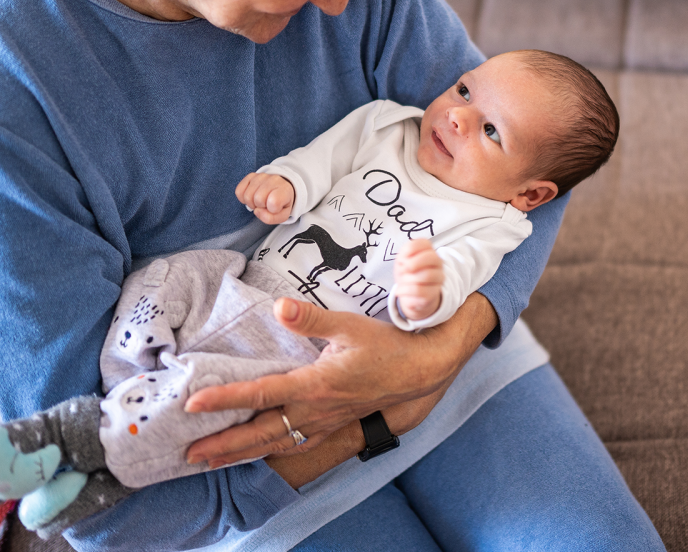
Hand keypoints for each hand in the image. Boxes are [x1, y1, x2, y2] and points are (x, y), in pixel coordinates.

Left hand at [183, 292, 497, 480]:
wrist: (418, 370)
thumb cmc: (384, 345)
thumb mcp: (349, 325)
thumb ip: (310, 319)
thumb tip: (279, 306)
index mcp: (315, 384)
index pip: (260, 394)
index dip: (225, 400)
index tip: (193, 404)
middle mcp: (315, 410)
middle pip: (260, 433)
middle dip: (223, 445)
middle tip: (188, 455)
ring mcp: (325, 422)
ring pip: (276, 444)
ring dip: (241, 454)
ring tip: (211, 462)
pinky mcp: (334, 425)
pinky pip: (296, 445)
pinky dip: (270, 452)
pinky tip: (258, 454)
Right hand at [235, 172, 294, 223]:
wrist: (280, 189)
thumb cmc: (280, 204)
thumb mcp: (282, 215)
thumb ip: (271, 218)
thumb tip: (257, 211)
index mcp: (285, 189)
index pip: (274, 202)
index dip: (271, 210)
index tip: (274, 208)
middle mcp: (273, 179)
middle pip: (258, 199)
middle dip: (260, 206)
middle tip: (265, 205)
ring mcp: (261, 176)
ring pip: (247, 195)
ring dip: (251, 203)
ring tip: (259, 201)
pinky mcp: (250, 176)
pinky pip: (239, 191)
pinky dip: (242, 198)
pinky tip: (251, 197)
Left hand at [393, 239, 443, 320]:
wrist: (410, 294)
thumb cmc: (407, 273)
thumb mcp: (402, 260)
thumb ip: (404, 255)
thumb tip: (407, 262)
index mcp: (429, 250)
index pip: (425, 243)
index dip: (409, 249)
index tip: (402, 258)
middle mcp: (438, 263)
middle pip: (432, 257)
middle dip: (413, 263)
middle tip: (403, 269)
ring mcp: (438, 278)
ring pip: (426, 275)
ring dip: (408, 278)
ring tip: (402, 281)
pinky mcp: (434, 293)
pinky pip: (419, 290)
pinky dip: (405, 290)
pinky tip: (401, 290)